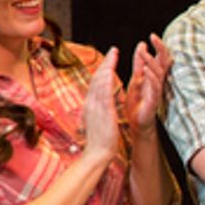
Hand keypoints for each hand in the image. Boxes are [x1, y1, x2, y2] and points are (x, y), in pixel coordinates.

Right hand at [83, 47, 120, 162]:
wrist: (98, 154)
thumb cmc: (101, 141)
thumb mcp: (99, 121)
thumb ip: (100, 110)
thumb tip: (102, 103)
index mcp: (91, 105)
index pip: (96, 83)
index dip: (103, 69)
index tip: (110, 59)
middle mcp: (91, 103)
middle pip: (97, 78)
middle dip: (105, 63)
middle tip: (113, 50)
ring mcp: (95, 107)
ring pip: (99, 82)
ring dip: (106, 67)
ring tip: (113, 55)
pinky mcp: (101, 112)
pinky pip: (103, 94)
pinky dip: (106, 81)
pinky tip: (110, 72)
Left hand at [123, 34, 171, 137]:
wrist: (136, 123)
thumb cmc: (137, 102)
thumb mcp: (136, 78)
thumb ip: (139, 63)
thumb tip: (142, 45)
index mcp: (154, 76)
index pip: (160, 58)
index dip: (158, 47)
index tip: (151, 36)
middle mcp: (158, 82)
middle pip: (164, 62)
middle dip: (160, 49)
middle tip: (153, 37)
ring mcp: (158, 91)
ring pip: (158, 73)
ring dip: (151, 61)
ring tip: (144, 52)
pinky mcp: (154, 101)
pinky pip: (155, 88)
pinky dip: (151, 78)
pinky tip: (146, 70)